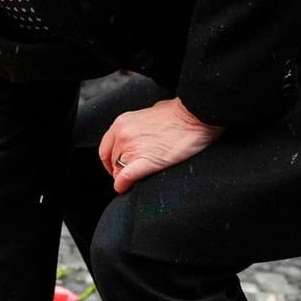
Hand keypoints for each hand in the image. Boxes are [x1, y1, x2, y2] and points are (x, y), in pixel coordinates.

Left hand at [98, 96, 221, 194]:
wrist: (195, 116)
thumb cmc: (177, 113)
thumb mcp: (148, 112)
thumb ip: (138, 125)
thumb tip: (140, 134)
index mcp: (121, 123)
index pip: (105, 149)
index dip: (110, 161)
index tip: (118, 166)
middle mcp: (123, 135)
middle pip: (113, 162)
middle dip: (119, 170)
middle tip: (130, 175)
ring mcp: (133, 149)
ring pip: (119, 172)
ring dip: (124, 178)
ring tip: (135, 181)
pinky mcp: (146, 161)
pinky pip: (126, 178)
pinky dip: (123, 185)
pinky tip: (126, 188)